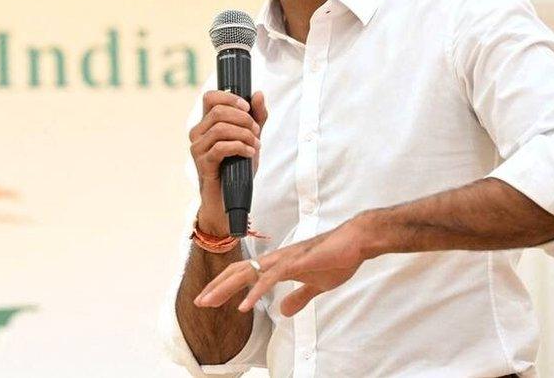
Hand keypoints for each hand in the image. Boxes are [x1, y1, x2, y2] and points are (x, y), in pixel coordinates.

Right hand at [188, 88, 266, 201]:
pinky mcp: (203, 163)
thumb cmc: (237, 166)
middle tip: (256, 131)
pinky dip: (240, 147)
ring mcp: (197, 148)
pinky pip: (221, 147)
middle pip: (217, 111)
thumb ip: (256, 117)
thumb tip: (258, 94)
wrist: (230, 197)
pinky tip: (250, 153)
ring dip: (244, 134)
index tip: (247, 108)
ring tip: (255, 144)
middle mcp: (197, 133)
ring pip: (220, 128)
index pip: (210, 97)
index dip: (229, 98)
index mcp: (206, 123)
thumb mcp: (250, 137)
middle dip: (243, 118)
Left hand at [193, 216, 370, 315]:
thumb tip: (283, 311)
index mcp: (277, 264)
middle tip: (198, 302)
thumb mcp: (314, 285)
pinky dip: (254, 293)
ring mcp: (283, 260)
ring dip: (226, 288)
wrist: (355, 242)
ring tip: (209, 302)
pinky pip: (269, 280)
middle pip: (237, 272)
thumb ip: (298, 297)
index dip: (224, 286)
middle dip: (216, 287)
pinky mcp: (294, 263)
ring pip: (246, 273)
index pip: (243, 274)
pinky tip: (244, 306)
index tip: (209, 299)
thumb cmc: (337, 259)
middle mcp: (275, 260)